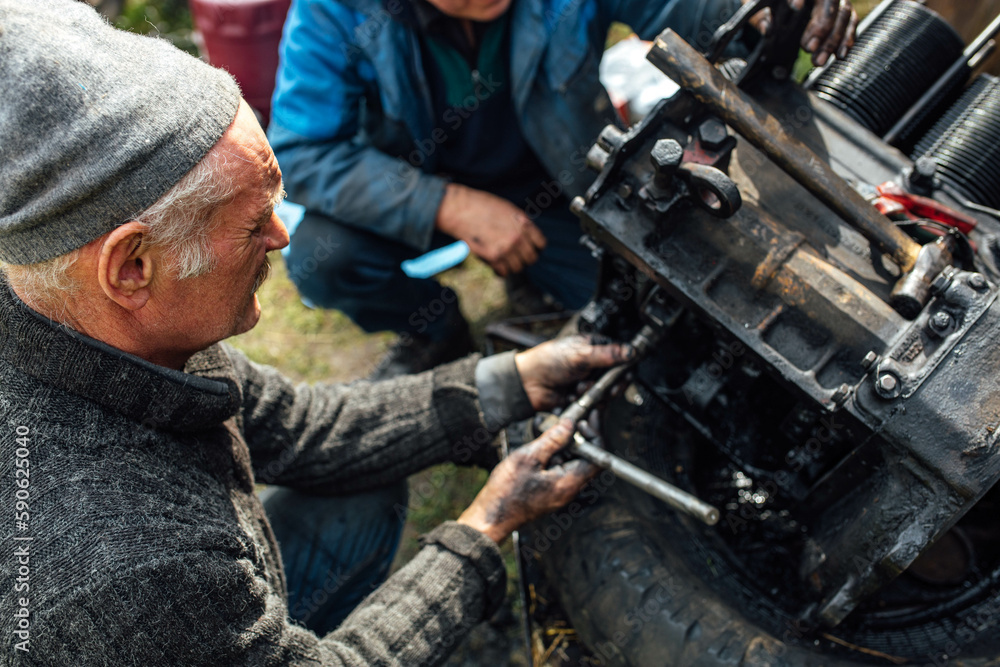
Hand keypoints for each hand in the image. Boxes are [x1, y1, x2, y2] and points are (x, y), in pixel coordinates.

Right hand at [435, 183, 546, 276]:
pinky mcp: (493, 257)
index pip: (541, 244)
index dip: (535, 247)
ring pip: (518, 268)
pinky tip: (497, 266)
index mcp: (524, 223)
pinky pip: (503, 272)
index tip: (529, 249)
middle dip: (524, 258)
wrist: (460, 210)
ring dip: (512, 266)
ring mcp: (506, 248)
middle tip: (516, 257)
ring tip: (505, 261)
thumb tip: (526, 236)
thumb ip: (520, 223)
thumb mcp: (508, 209)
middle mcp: (518, 237)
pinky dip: (501, 271)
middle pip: (531, 258)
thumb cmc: (481, 206)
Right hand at [457, 419, 596, 542]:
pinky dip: (557, 455)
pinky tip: (543, 447)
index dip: (595, 435)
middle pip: (588, 458)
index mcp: (569, 482)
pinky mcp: (552, 491)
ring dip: (567, 445)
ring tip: (551, 432)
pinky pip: (562, 469)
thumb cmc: (507, 492)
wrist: (492, 516)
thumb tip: (570, 424)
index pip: (599, 457)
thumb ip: (553, 440)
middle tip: (569, 421)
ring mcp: (561, 491)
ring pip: (574, 462)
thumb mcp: (528, 457)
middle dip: (580, 437)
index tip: (585, 420)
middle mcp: (570, 489)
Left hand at [515, 335, 632, 411]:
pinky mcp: (583, 396)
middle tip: (605, 388)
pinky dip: (585, 401)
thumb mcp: (580, 355)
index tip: (624, 374)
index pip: (621, 356)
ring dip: (593, 392)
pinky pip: (595, 403)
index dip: (625, 366)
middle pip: (617, 377)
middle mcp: (594, 364)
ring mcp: (589, 380)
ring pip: (606, 392)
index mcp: (595, 347)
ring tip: (578, 388)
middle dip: (608, 384)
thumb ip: (608, 354)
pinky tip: (573, 396)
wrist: (528, 384)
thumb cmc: (548, 362)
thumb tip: (631, 350)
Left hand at [745, 0, 857, 65]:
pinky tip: (840, 54)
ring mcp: (834, 0)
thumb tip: (768, 27)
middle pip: (829, 1)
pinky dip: (847, 39)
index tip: (795, 7)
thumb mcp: (757, 10)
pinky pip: (851, 22)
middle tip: (808, 47)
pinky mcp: (842, 12)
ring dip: (833, 40)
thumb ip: (761, 18)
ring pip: (843, 14)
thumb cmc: (768, 6)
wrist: (781, 9)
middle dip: (822, 25)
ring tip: (819, 61)